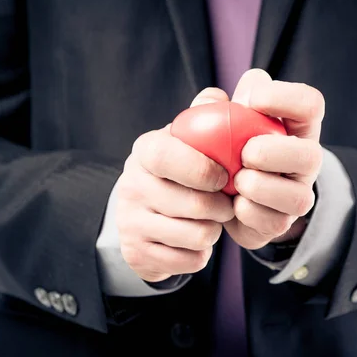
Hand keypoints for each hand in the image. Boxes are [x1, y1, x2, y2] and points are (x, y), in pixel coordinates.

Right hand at [116, 88, 234, 281]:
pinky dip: (201, 253)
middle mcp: (131, 186)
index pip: (166, 156)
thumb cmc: (177, 171)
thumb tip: (217, 96)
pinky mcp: (137, 254)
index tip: (224, 177)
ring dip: (213, 231)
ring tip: (210, 221)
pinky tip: (194, 241)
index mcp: (145, 152)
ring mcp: (130, 222)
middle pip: (190, 204)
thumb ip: (204, 116)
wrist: (141, 215)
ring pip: (195, 235)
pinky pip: (189, 261)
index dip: (201, 169)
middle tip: (226, 204)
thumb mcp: (185, 140)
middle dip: (220, 207)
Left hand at [224, 69, 324, 248]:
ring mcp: (297, 195)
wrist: (223, 194)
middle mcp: (305, 162)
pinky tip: (232, 202)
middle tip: (245, 152)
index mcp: (297, 128)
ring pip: (298, 198)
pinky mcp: (280, 223)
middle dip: (275, 153)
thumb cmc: (226, 146)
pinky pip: (272, 222)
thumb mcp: (220, 121)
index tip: (253, 100)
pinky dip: (248, 212)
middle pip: (313, 155)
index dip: (286, 98)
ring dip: (261, 187)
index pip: (310, 104)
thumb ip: (215, 106)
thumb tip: (214, 98)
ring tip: (237, 180)